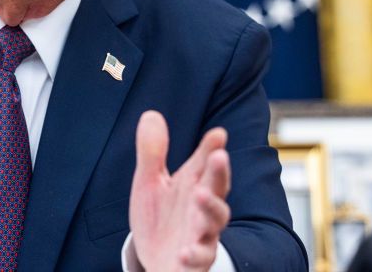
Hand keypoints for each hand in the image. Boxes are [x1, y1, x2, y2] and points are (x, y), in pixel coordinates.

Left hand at [129, 111, 230, 271]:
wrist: (158, 260)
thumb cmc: (160, 219)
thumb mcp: (150, 183)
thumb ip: (153, 152)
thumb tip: (151, 114)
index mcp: (193, 186)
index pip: (204, 164)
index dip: (211, 148)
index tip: (218, 134)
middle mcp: (202, 209)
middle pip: (216, 188)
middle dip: (219, 172)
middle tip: (220, 156)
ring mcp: (201, 235)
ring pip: (214, 222)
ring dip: (210, 208)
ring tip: (201, 194)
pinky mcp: (194, 261)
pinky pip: (199, 259)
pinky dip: (194, 254)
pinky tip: (184, 251)